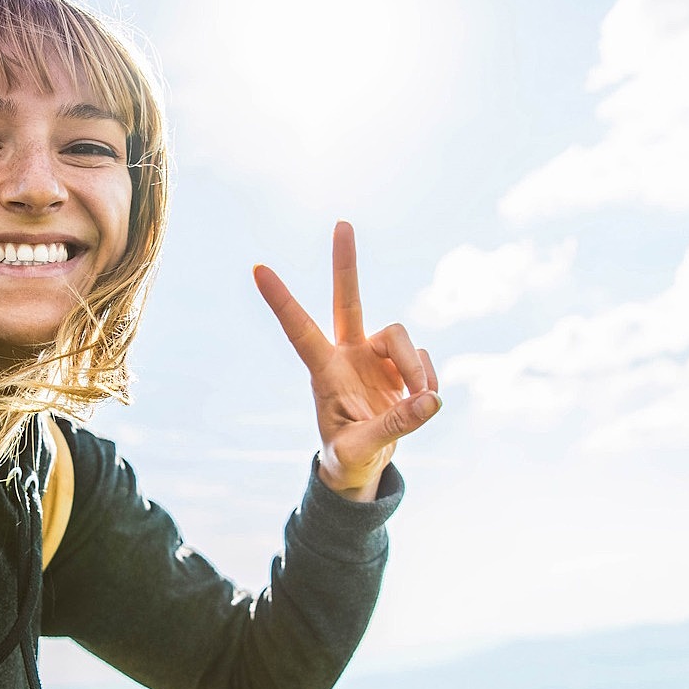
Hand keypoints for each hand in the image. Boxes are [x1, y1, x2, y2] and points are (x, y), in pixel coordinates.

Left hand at [253, 221, 439, 501]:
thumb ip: (396, 425)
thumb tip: (430, 400)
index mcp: (324, 371)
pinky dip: (428, 381)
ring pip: (401, 336)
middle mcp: (347, 354)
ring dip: (416, 368)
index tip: (257, 268)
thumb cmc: (348, 457)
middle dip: (346, 264)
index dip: (281, 300)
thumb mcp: (363, 448)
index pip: (299, 330)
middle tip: (342, 223)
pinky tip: (423, 403)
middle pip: (348, 300)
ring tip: (421, 401)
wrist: (362, 465)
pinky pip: (422, 359)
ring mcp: (374, 357)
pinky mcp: (399, 365)